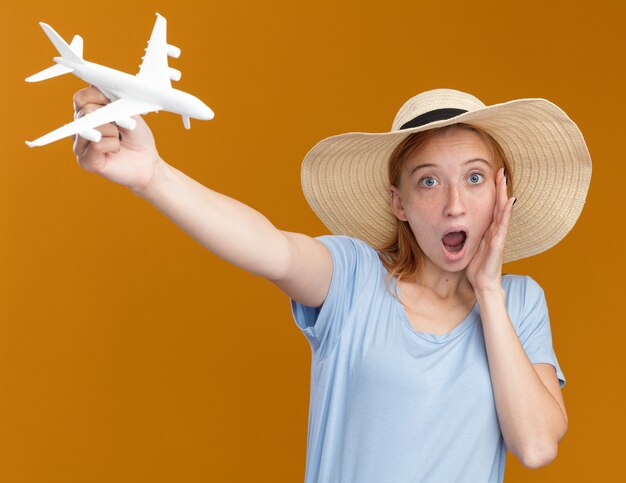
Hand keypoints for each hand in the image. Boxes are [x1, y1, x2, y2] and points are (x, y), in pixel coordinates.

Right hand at [72, 86, 161, 190]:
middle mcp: (80, 128)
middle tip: (122, 126)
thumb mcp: (131, 114)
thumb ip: (116, 104)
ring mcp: (80, 145)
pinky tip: (116, 149)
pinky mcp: (86, 161)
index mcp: (88, 113)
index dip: (99, 97)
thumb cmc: (137, 137)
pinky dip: (112, 145)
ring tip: (119, 138)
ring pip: (89, 127)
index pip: (81, 98)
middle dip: (109, 117)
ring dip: (112, 131)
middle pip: (84, 112)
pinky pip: (97, 144)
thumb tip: (104, 98)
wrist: (147, 162)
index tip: (115, 103)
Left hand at [466, 167, 515, 293]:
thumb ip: (471, 235)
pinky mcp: (497, 245)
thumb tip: (459, 226)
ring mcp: (498, 237)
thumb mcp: (472, 246)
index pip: (493, 207)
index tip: (493, 177)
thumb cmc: (478, 267)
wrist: (484, 285)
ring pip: (503, 212)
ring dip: (504, 195)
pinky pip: (503, 227)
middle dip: (500, 188)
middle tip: (501, 171)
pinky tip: (510, 202)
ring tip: (505, 180)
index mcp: (489, 231)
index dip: (494, 193)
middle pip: (500, 206)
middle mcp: (496, 231)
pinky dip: (507, 214)